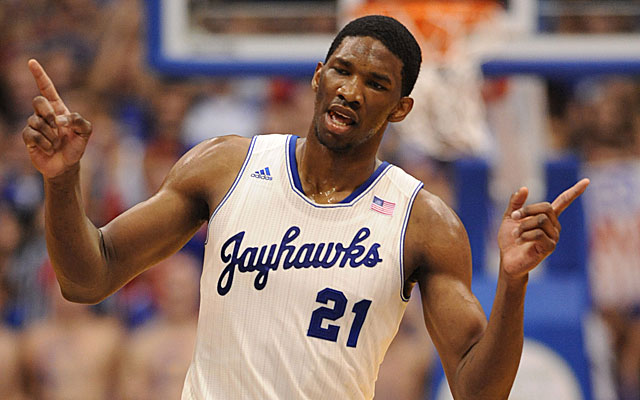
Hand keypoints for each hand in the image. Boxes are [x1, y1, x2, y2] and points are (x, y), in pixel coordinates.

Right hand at [21, 59, 91, 178]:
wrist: (67, 165)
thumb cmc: (76, 146)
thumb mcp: (86, 132)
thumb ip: (79, 120)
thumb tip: (60, 119)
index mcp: (58, 108)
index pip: (47, 88)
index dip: (39, 75)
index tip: (31, 62)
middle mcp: (44, 114)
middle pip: (38, 101)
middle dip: (49, 113)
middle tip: (58, 127)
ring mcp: (34, 125)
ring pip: (35, 121)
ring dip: (50, 135)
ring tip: (56, 144)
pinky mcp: (28, 138)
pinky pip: (31, 134)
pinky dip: (44, 143)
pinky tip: (49, 149)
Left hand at [498, 178, 589, 278]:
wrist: (507, 259)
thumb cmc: (510, 239)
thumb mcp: (510, 217)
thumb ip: (516, 203)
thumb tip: (525, 188)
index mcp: (547, 217)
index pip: (564, 201)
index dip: (575, 191)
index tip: (587, 181)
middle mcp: (554, 226)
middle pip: (545, 208)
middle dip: (526, 211)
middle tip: (513, 217)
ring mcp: (554, 237)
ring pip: (540, 220)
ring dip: (522, 226)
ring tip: (515, 235)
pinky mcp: (550, 247)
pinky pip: (538, 233)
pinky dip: (524, 235)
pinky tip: (519, 241)